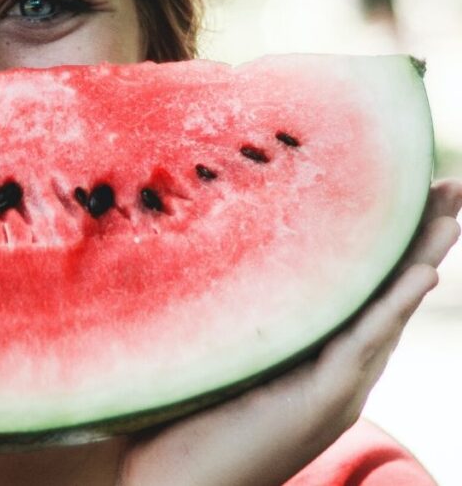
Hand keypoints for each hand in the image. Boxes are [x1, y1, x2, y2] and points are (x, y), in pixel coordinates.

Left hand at [117, 178, 461, 485]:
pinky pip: (364, 344)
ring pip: (387, 311)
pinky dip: (393, 305)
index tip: (404, 191)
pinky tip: (422, 270)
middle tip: (449, 186)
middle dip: (420, 239)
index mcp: (312, 358)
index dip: (385, 244)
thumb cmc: (176, 424)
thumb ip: (222, 314)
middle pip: (386, 293)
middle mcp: (335, 372)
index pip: (359, 290)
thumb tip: (197, 246)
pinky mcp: (320, 402)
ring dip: (422, 257)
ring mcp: (334, 389)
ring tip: (450, 209)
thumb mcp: (208, 353)